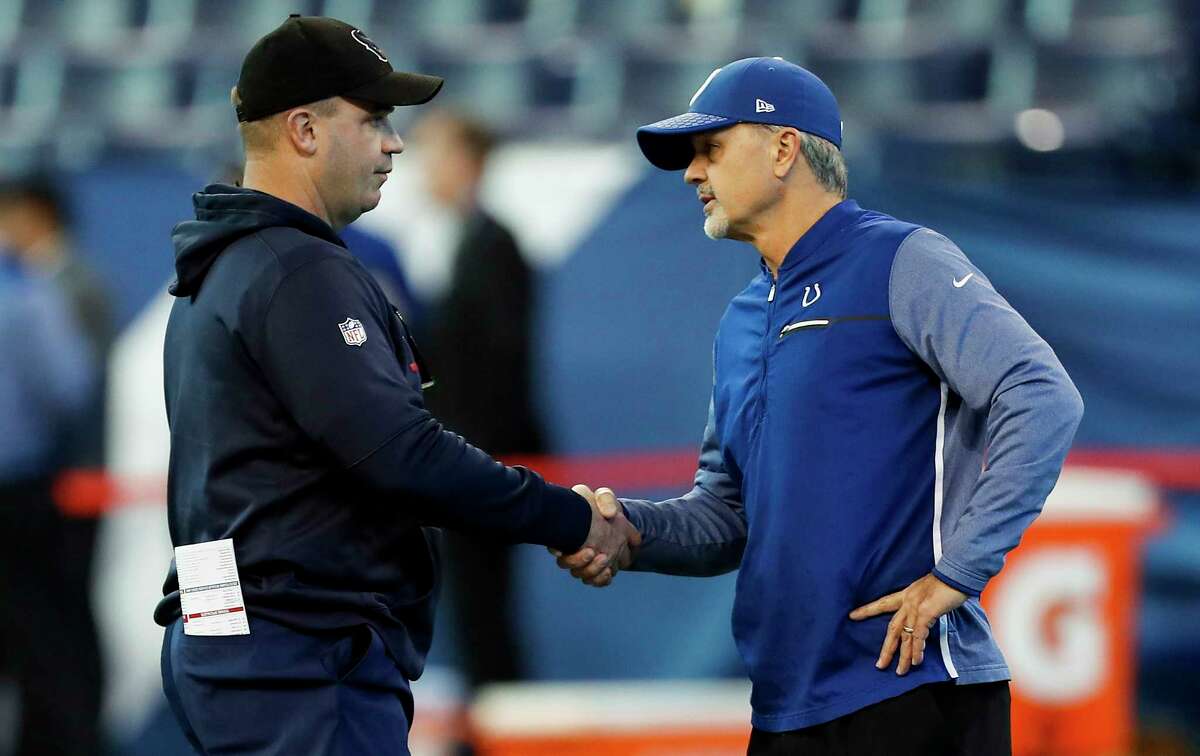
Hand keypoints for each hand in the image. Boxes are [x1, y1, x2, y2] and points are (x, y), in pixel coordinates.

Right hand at [549, 485, 639, 586]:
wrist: (615, 519)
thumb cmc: (603, 506)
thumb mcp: (604, 496)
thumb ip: (606, 499)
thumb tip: (609, 513)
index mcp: (568, 532)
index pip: (554, 544)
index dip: (555, 548)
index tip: (560, 549)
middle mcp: (572, 549)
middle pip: (567, 563)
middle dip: (577, 561)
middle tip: (591, 551)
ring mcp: (585, 561)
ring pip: (581, 575)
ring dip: (592, 570)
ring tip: (603, 559)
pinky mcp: (598, 570)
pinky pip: (596, 581)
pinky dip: (601, 579)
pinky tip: (608, 572)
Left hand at [848, 573, 967, 675]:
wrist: (957, 574)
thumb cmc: (948, 583)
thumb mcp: (929, 592)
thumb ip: (923, 604)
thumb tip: (924, 617)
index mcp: (906, 595)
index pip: (883, 603)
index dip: (867, 610)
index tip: (852, 615)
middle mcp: (907, 602)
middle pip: (892, 628)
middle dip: (886, 648)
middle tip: (880, 664)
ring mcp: (915, 608)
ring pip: (905, 636)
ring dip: (904, 656)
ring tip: (900, 671)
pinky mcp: (926, 613)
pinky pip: (918, 636)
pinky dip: (917, 649)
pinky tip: (916, 661)